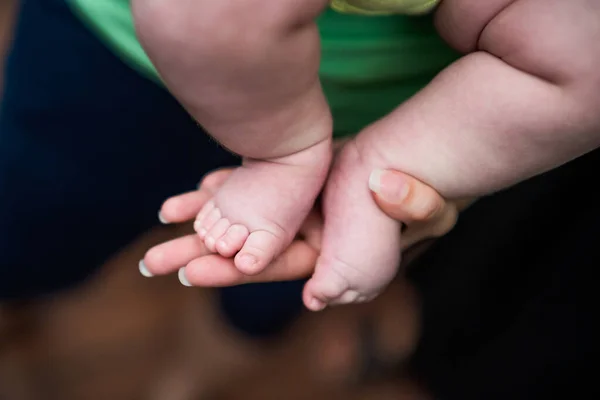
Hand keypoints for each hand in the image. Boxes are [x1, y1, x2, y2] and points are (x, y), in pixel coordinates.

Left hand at [141, 168, 467, 285]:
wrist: (419, 157)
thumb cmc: (418, 199)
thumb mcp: (399, 242)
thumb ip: (348, 277)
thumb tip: (314, 297)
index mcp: (323, 257)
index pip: (270, 267)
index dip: (232, 270)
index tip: (192, 272)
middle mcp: (302, 236)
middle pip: (244, 247)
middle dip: (199, 252)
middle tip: (152, 261)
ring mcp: (295, 207)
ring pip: (242, 214)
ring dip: (202, 218)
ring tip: (164, 219)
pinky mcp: (292, 179)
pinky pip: (253, 183)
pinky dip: (226, 186)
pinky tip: (196, 189)